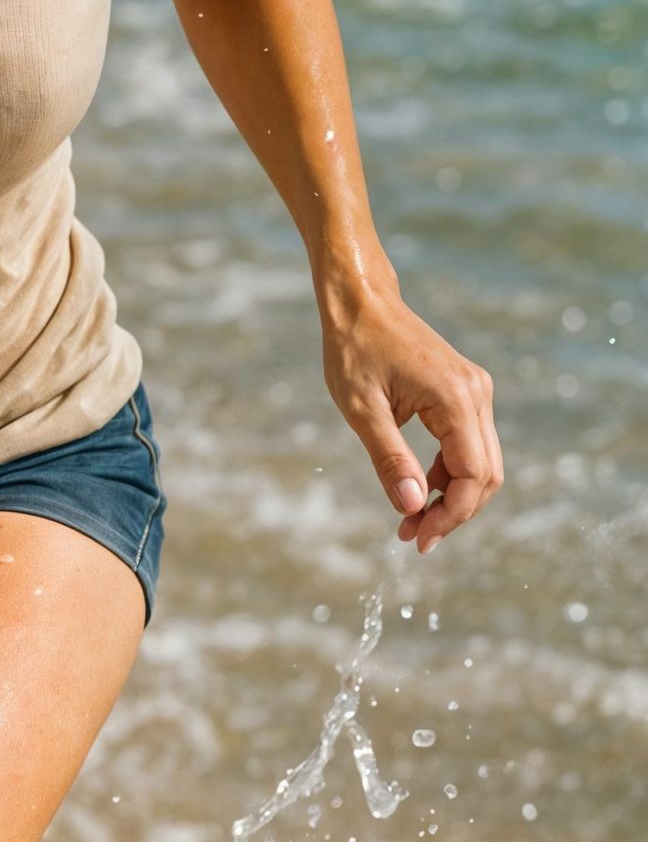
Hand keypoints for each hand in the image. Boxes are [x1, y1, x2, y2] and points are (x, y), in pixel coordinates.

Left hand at [320, 287, 502, 557]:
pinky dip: (447, 472)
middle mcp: (476, 394)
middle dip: (453, 512)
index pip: (473, 475)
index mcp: (455, 398)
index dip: (450, 515)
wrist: (360, 302)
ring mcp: (474, 391)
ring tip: (409, 519)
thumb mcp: (361, 409)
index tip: (417, 539)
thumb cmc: (354, 349)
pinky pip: (468, 444)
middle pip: (486, 475)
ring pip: (481, 462)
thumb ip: (390, 459)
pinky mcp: (464, 392)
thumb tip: (412, 508)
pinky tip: (416, 487)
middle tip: (413, 537)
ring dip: (450, 496)